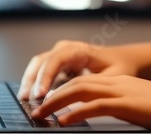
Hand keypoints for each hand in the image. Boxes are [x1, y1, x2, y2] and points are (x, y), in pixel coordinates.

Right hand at [19, 40, 138, 99]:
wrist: (125, 59)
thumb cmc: (121, 67)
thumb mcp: (113, 77)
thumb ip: (94, 86)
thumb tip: (74, 98)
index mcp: (80, 49)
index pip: (56, 59)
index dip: (46, 76)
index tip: (41, 94)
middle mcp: (67, 48)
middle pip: (42, 61)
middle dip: (32, 80)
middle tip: (28, 101)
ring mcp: (61, 54)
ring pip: (38, 65)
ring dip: (30, 81)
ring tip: (25, 100)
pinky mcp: (59, 63)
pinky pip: (42, 70)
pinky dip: (35, 82)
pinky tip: (33, 98)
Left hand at [32, 75, 150, 128]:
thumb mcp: (139, 107)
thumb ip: (120, 108)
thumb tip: (103, 116)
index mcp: (120, 82)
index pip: (83, 81)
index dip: (62, 90)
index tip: (46, 103)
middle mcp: (117, 82)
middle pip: (76, 82)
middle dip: (52, 94)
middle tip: (34, 108)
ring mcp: (121, 91)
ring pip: (80, 90)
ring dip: (56, 102)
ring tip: (39, 114)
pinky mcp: (126, 104)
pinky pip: (94, 105)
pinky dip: (75, 112)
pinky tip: (62, 121)